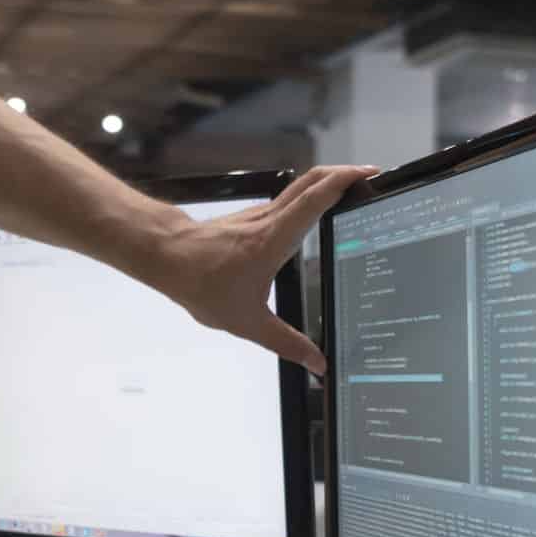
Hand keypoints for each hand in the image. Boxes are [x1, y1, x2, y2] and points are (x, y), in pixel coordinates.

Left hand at [153, 165, 378, 374]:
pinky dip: (307, 201)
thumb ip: (286, 343)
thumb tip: (316, 363)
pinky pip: (286, 202)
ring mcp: (258, 215)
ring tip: (352, 195)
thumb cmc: (201, 284)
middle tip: (371, 178)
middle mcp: (270, 219)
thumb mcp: (248, 322)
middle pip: (313, 181)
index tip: (370, 175)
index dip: (345, 181)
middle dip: (345, 173)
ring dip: (327, 185)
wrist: (165, 257)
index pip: (316, 198)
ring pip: (299, 188)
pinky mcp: (249, 219)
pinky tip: (313, 220)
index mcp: (275, 238)